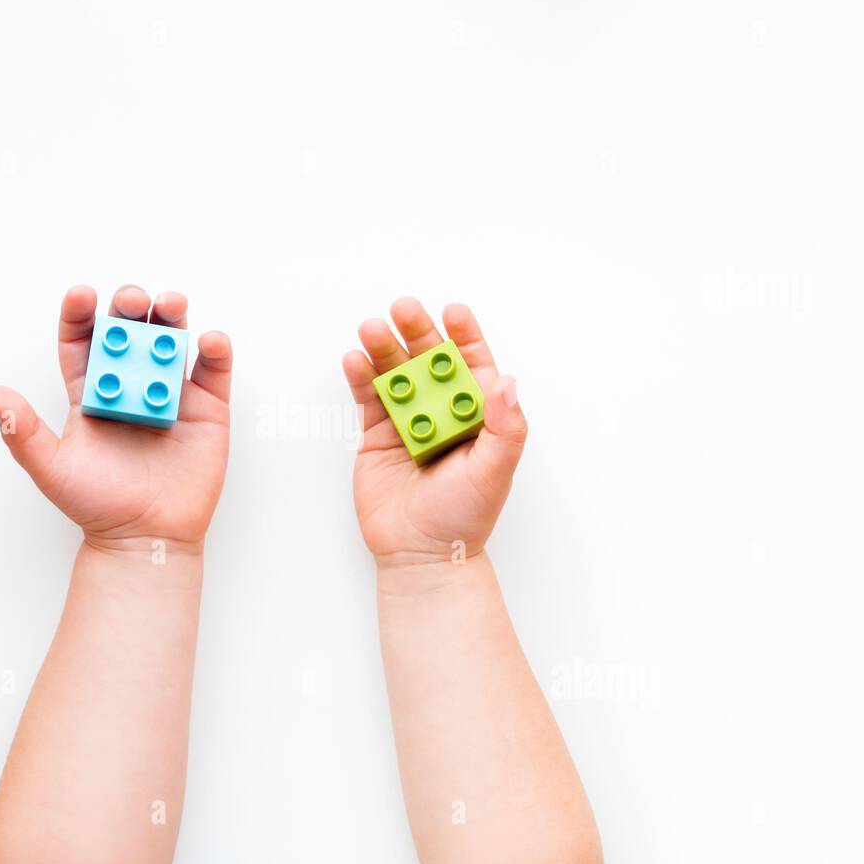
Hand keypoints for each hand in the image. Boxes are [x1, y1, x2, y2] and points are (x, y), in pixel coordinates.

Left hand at [0, 285, 232, 550]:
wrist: (145, 537)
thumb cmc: (97, 505)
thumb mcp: (51, 469)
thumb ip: (22, 433)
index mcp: (92, 391)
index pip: (84, 342)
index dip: (81, 315)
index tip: (81, 296)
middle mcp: (132, 384)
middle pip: (130, 331)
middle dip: (130, 308)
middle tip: (131, 300)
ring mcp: (171, 394)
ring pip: (171, 340)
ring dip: (171, 315)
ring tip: (170, 305)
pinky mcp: (206, 410)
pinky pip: (213, 371)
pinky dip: (215, 350)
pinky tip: (208, 340)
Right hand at [342, 298, 526, 564]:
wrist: (421, 554)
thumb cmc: (465, 516)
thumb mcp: (494, 471)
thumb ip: (504, 427)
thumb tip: (508, 381)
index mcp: (477, 414)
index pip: (472, 365)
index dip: (464, 336)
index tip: (453, 312)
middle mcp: (442, 410)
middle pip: (429, 360)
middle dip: (417, 332)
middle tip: (404, 309)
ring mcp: (408, 419)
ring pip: (396, 372)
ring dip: (384, 347)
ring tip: (372, 328)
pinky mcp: (377, 433)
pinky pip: (369, 397)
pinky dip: (361, 376)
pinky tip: (355, 358)